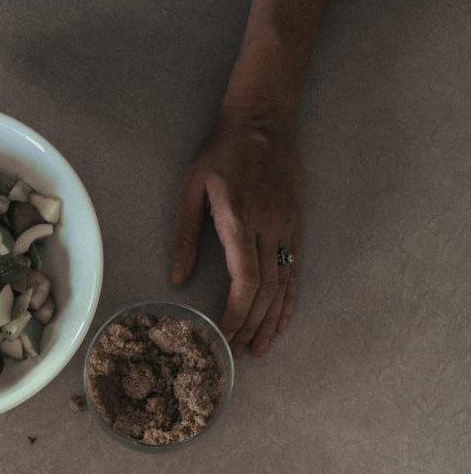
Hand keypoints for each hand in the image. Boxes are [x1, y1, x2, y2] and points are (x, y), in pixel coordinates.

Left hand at [171, 101, 301, 355]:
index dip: (236, 314)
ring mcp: (288, 227)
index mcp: (240, 221)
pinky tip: (283, 320)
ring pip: (284, 285)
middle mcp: (270, 228)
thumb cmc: (220, 153)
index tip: (224, 336)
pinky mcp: (296, 225)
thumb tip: (176, 279)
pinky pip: (296, 270)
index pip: (244, 281)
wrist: (263, 121)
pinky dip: (290, 299)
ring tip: (259, 348)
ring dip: (272, 321)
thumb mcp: (191, 189)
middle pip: (265, 291)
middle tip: (236, 353)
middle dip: (250, 326)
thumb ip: (185, 236)